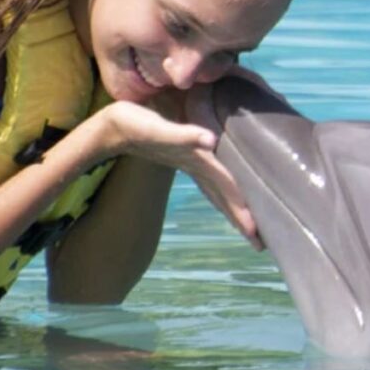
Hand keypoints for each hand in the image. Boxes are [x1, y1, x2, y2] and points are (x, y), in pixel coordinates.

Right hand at [97, 100, 263, 250]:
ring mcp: (189, 161)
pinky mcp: (184, 153)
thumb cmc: (132, 125)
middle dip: (241, 218)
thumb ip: (185, 135)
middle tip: (259, 243)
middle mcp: (195, 164)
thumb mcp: (157, 128)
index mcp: (195, 160)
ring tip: (248, 227)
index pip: (225, 186)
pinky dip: (220, 188)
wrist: (110, 128)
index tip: (255, 233)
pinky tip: (226, 194)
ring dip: (233, 207)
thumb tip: (212, 141)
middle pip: (223, 196)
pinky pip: (209, 176)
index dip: (241, 208)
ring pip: (216, 189)